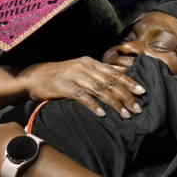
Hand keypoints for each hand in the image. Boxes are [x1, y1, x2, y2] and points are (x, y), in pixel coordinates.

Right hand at [18, 57, 145, 118]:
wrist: (34, 76)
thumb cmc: (60, 74)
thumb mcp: (81, 68)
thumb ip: (100, 70)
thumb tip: (120, 72)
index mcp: (90, 62)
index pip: (114, 73)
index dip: (129, 83)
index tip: (142, 92)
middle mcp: (84, 67)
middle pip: (110, 83)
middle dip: (126, 96)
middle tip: (137, 109)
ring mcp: (74, 76)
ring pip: (99, 90)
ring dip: (114, 103)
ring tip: (125, 114)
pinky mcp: (64, 87)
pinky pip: (82, 96)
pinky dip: (93, 105)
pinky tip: (102, 114)